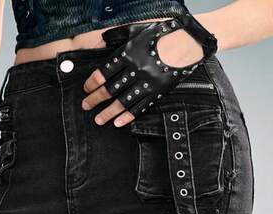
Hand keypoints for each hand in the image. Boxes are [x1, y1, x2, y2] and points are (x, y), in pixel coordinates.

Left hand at [82, 20, 204, 126]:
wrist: (187, 41)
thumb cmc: (160, 34)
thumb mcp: (136, 30)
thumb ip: (117, 36)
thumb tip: (100, 42)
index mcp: (128, 53)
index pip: (104, 72)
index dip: (92, 82)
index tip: (86, 88)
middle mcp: (135, 69)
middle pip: (110, 89)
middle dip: (95, 99)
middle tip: (86, 106)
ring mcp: (146, 82)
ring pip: (122, 102)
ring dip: (108, 112)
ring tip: (98, 120)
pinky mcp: (157, 92)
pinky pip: (139, 107)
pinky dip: (127, 116)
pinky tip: (117, 122)